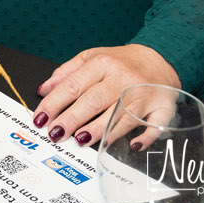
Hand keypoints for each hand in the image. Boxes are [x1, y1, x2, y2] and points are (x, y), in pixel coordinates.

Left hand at [32, 44, 179, 146]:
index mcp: (102, 64)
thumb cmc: (120, 62)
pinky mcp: (163, 107)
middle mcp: (122, 78)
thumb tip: (43, 90)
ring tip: (80, 139)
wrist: (159, 57)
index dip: (54, 103)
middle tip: (55, 133)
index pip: (73, 85)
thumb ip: (66, 73)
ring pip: (120, 115)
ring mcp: (143, 93)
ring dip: (100, 130)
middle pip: (94, 101)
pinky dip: (145, 136)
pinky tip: (132, 145)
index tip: (40, 118)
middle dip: (72, 118)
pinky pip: (155, 125)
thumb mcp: (91, 57)